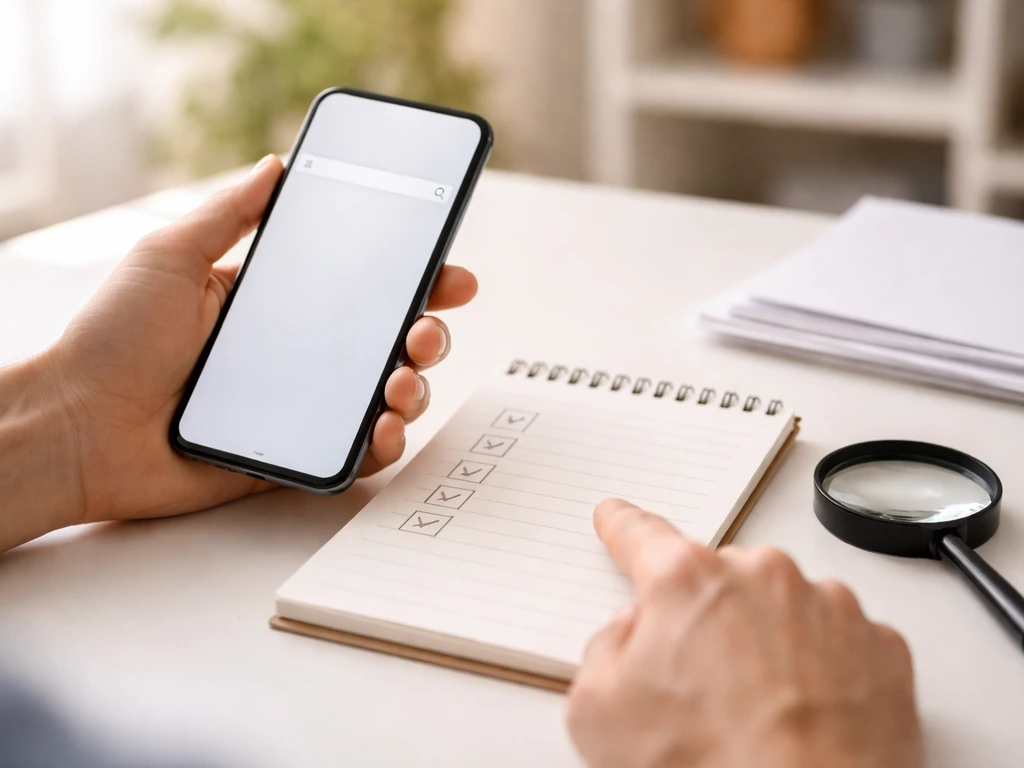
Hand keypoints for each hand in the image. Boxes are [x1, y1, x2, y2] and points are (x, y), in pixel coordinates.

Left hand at [31, 155, 476, 528]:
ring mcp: (301, 407)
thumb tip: (277, 164)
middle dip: (427, 333)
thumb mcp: (168, 257)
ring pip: (384, 397)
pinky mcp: (294, 455)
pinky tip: (382, 427)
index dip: (413, 280)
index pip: (362, 287)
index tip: (448, 272)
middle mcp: (299, 354)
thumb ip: (227, 212)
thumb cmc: (110, 342)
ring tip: (400, 382)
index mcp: (277, 304)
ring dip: (414, 387)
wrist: (75, 430)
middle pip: (388, 342)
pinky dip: (384, 444)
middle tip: (423, 330)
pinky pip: (356, 452)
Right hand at [567, 499, 923, 767]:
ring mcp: (829, 607)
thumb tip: (629, 635)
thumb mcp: (598, 713)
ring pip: (782, 608)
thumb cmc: (712, 767)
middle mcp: (762, 576)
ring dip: (768, 644)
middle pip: (718, 580)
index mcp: (688, 580)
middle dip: (706, 620)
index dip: (623, 526)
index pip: (641, 535)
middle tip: (699, 686)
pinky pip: (838, 643)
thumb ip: (605, 648)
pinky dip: (822, 670)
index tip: (618, 518)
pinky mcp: (881, 646)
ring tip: (758, 715)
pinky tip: (804, 717)